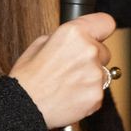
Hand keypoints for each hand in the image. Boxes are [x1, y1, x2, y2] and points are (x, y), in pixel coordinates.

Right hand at [10, 12, 115, 129]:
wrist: (24, 107)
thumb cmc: (27, 78)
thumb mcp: (39, 44)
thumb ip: (63, 37)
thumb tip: (76, 38)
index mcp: (73, 33)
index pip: (106, 22)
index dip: (100, 31)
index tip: (98, 36)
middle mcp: (89, 51)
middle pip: (104, 51)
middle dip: (92, 58)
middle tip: (71, 67)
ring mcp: (95, 74)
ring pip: (102, 73)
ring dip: (90, 77)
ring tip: (67, 84)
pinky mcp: (97, 95)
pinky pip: (98, 92)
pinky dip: (88, 94)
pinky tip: (70, 95)